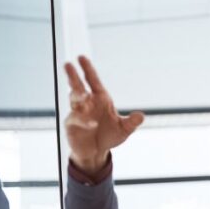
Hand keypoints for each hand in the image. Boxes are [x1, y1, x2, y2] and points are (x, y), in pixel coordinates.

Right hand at [63, 55, 143, 172]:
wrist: (97, 152)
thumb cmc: (109, 136)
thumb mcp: (124, 129)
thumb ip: (132, 122)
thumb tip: (141, 116)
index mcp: (100, 99)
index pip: (93, 81)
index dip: (88, 69)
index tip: (81, 57)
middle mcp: (87, 103)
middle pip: (77, 86)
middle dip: (73, 76)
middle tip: (68, 64)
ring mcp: (77, 113)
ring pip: (73, 100)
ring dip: (77, 97)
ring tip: (83, 95)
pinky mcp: (72, 124)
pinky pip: (76, 120)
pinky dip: (84, 121)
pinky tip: (92, 124)